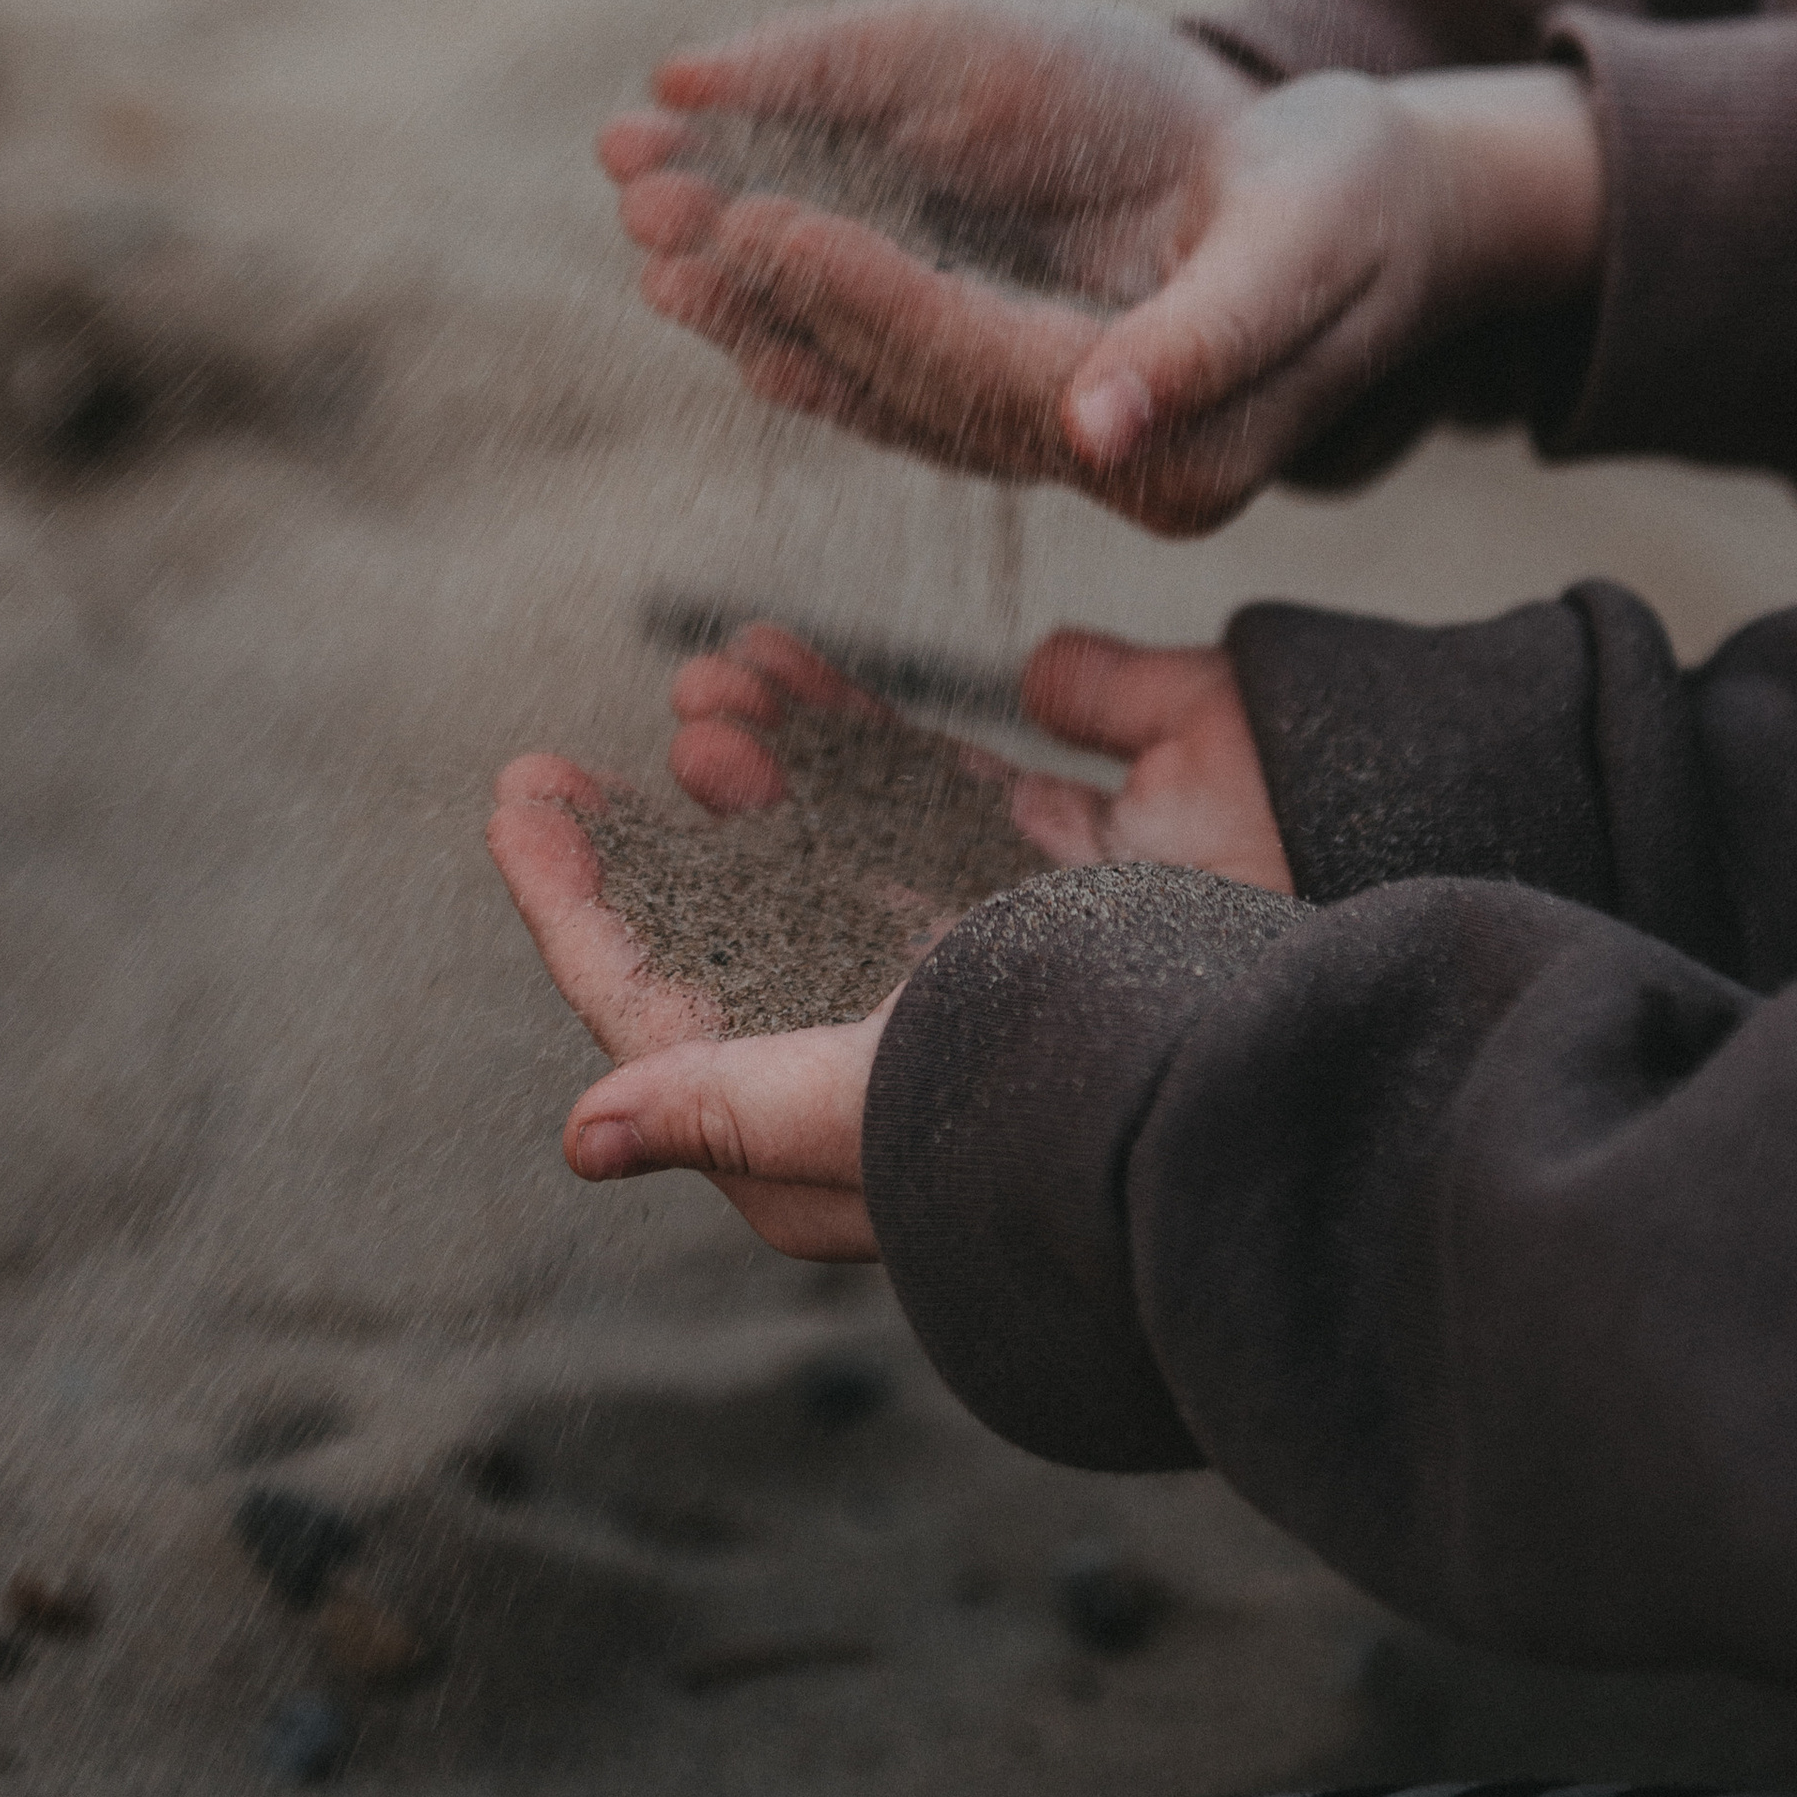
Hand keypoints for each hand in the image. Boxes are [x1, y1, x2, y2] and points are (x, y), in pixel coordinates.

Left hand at [488, 613, 1287, 1251]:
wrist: (1279, 1050)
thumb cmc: (1065, 1099)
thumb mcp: (876, 1108)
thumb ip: (734, 1111)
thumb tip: (582, 1134)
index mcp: (831, 1126)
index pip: (662, 1013)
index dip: (580, 908)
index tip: (517, 798)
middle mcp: (892, 1044)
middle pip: (728, 922)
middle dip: (649, 831)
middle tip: (567, 752)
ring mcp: (974, 951)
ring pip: (816, 842)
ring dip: (748, 759)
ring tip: (699, 680)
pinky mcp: (1046, 877)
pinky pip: (913, 790)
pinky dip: (844, 728)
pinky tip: (786, 662)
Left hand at [603, 0, 1603, 530]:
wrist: (1411, 218)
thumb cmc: (1367, 202)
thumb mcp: (1311, 247)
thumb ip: (1211, 341)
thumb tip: (1099, 429)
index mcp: (1181, 451)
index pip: (985, 373)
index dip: (870, 299)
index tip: (762, 219)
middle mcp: (1121, 477)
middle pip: (919, 392)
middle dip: (790, 304)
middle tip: (666, 224)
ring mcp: (1083, 455)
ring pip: (899, 396)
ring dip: (781, 328)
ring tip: (666, 263)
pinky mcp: (1058, 416)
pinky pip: (918, 389)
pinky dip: (831, 346)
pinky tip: (746, 314)